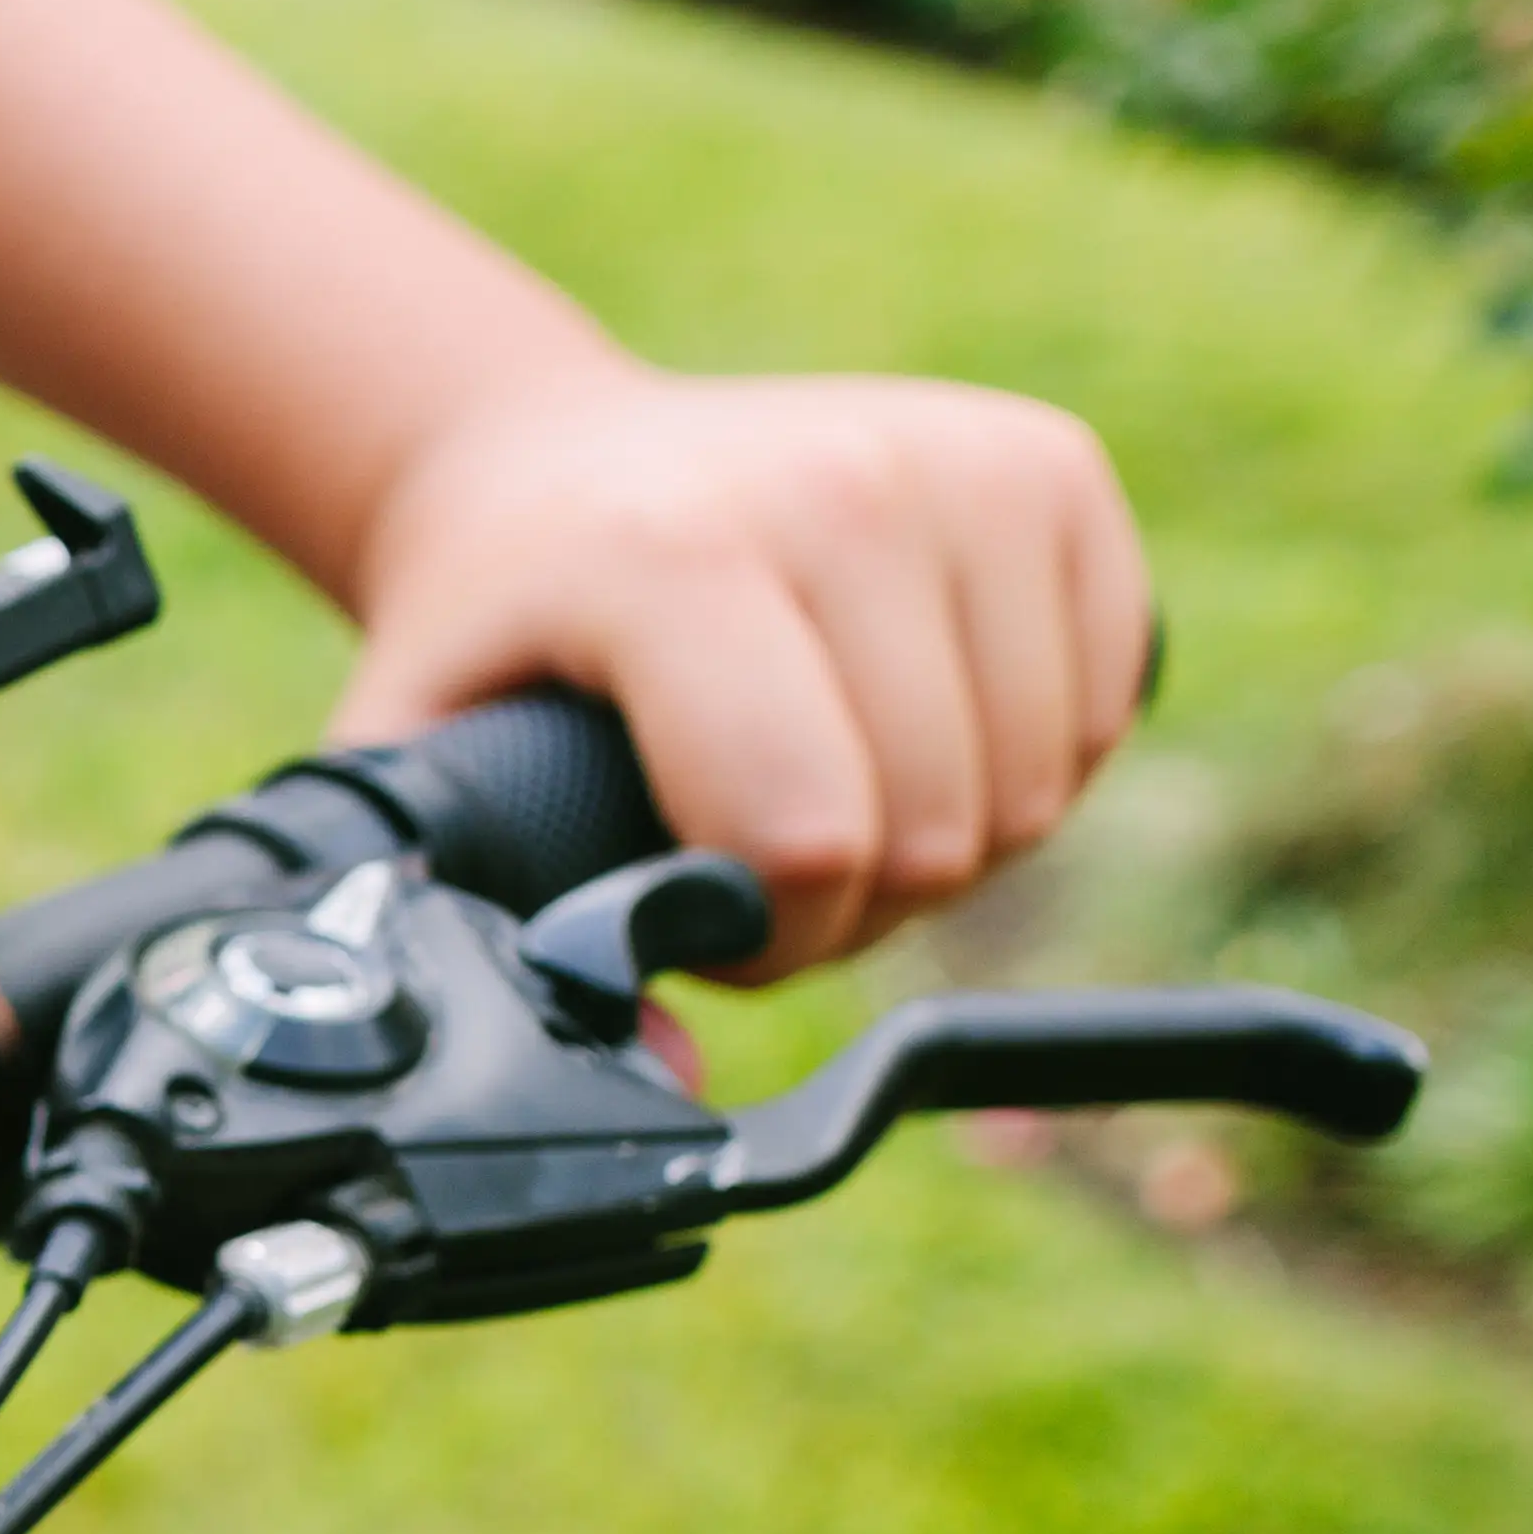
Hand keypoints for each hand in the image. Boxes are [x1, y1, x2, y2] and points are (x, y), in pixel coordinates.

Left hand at [328, 373, 1149, 973]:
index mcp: (670, 557)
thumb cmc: (499, 625)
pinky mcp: (1050, 464)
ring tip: (824, 786)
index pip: (806, 832)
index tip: (697, 904)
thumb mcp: (428, 765)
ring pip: (1034, 788)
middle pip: (934, 831)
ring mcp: (961, 465)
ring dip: (941, 842)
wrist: (553, 459)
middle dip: (849, 903)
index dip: (767, 933)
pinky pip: (1104, 711)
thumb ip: (489, 930)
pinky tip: (911, 720)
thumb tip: (663, 1074)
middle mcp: (837, 487)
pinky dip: (1023, 761)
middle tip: (752, 852)